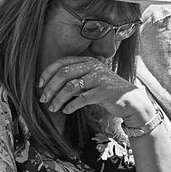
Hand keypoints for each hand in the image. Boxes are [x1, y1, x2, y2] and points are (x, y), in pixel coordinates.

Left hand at [38, 55, 156, 126]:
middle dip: (50, 87)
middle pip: (64, 74)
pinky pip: (81, 99)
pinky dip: (70, 106)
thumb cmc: (106, 91)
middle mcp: (93, 66)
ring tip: (52, 108)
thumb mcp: (91, 80)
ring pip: (70, 87)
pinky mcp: (104, 92)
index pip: (62, 62)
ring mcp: (99, 78)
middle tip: (43, 99)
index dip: (48, 73)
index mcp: (88, 60)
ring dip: (58, 99)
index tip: (39, 84)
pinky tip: (66, 111)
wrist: (130, 101)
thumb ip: (75, 79)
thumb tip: (50, 86)